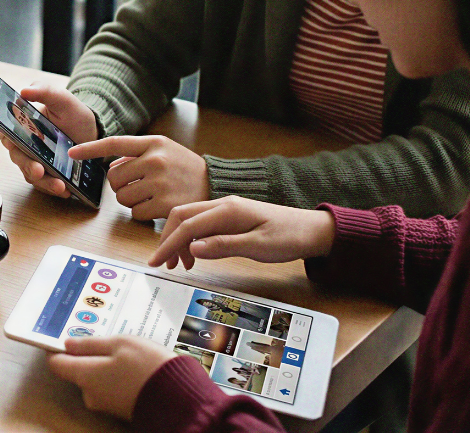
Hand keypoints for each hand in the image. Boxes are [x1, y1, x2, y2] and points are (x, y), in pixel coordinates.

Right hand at [1, 83, 98, 197]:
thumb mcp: (61, 98)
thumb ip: (44, 91)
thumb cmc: (72, 113)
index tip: (12, 143)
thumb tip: (24, 90)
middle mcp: (24, 145)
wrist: (91, 132)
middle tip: (39, 170)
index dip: (7, 138)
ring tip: (60, 186)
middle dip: (28, 166)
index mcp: (22, 125)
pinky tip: (66, 190)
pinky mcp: (46, 174)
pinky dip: (53, 188)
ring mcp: (35, 160)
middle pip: (18, 158)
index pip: (6, 132)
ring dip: (44, 182)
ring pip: (31, 174)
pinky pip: (45, 184)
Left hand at [49, 336, 176, 420]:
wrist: (180, 398)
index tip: (64, 335)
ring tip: (126, 349)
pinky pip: (111, 385)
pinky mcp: (119, 407)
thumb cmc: (148, 366)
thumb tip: (67, 344)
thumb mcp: (119, 344)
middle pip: (77, 370)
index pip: (56, 363)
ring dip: (106, 363)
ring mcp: (105, 403)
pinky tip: (133, 364)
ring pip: (96, 377)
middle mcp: (90, 393)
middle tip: (106, 337)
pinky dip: (117, 374)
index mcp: (85, 375)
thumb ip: (90, 344)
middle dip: (89, 353)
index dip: (57, 348)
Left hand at [69, 135, 208, 219]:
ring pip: (122, 197)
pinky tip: (156, 207)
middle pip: (114, 178)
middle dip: (120, 185)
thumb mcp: (165, 150)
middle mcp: (155, 160)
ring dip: (130, 200)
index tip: (72, 153)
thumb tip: (110, 164)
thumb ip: (138, 154)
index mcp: (153, 143)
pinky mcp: (165, 204)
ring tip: (150, 195)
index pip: (114, 143)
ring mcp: (160, 182)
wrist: (216, 183)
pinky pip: (135, 213)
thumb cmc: (185, 167)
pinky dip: (141, 213)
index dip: (90, 148)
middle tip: (138, 185)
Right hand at [149, 196, 336, 270]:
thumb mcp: (259, 246)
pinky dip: (191, 239)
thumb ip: (224, 246)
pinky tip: (195, 255)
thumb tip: (193, 248)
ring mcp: (226, 210)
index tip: (156, 261)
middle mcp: (223, 205)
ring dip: (178, 240)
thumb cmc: (290, 237)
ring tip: (178, 264)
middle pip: (181, 216)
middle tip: (162, 264)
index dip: (168, 244)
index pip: (187, 225)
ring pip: (189, 220)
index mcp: (228, 210)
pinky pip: (201, 224)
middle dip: (167, 239)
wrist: (312, 229)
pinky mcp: (229, 217)